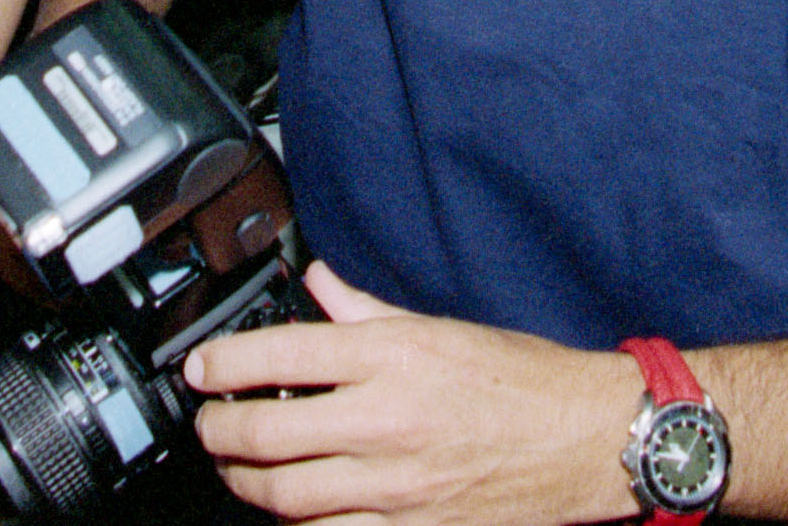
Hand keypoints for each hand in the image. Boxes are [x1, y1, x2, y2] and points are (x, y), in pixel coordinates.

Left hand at [184, 262, 645, 525]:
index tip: (200, 369)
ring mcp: (396, 482)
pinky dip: (298, 522)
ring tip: (236, 467)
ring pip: (287, 494)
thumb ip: (367, 310)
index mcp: (393, 357)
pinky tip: (291, 505)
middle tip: (207, 422)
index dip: (221, 364)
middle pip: (267, 432)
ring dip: (246, 481)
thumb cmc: (525, 382)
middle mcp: (387, 419)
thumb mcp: (441, 327)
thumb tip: (320, 285)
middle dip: (219, 430)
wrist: (586, 440)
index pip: (279, 355)